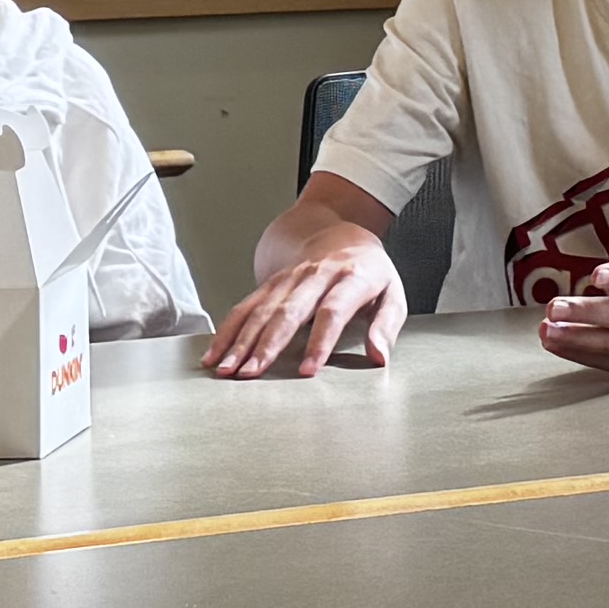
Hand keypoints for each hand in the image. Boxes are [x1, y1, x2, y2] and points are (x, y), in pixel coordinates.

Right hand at [208, 228, 407, 378]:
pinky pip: (245, 306)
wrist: (341, 234)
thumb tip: (379, 357)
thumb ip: (387, 326)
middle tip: (252, 373)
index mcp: (351, 278)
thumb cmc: (369, 272)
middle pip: (289, 311)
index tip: (308, 370)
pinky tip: (215, 352)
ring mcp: (289, 278)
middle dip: (268, 344)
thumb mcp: (393, 294)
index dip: (320, 341)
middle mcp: (316, 276)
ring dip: (241, 340)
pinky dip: (228, 330)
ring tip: (228, 368)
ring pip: (261, 309)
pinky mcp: (271, 284)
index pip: (332, 311)